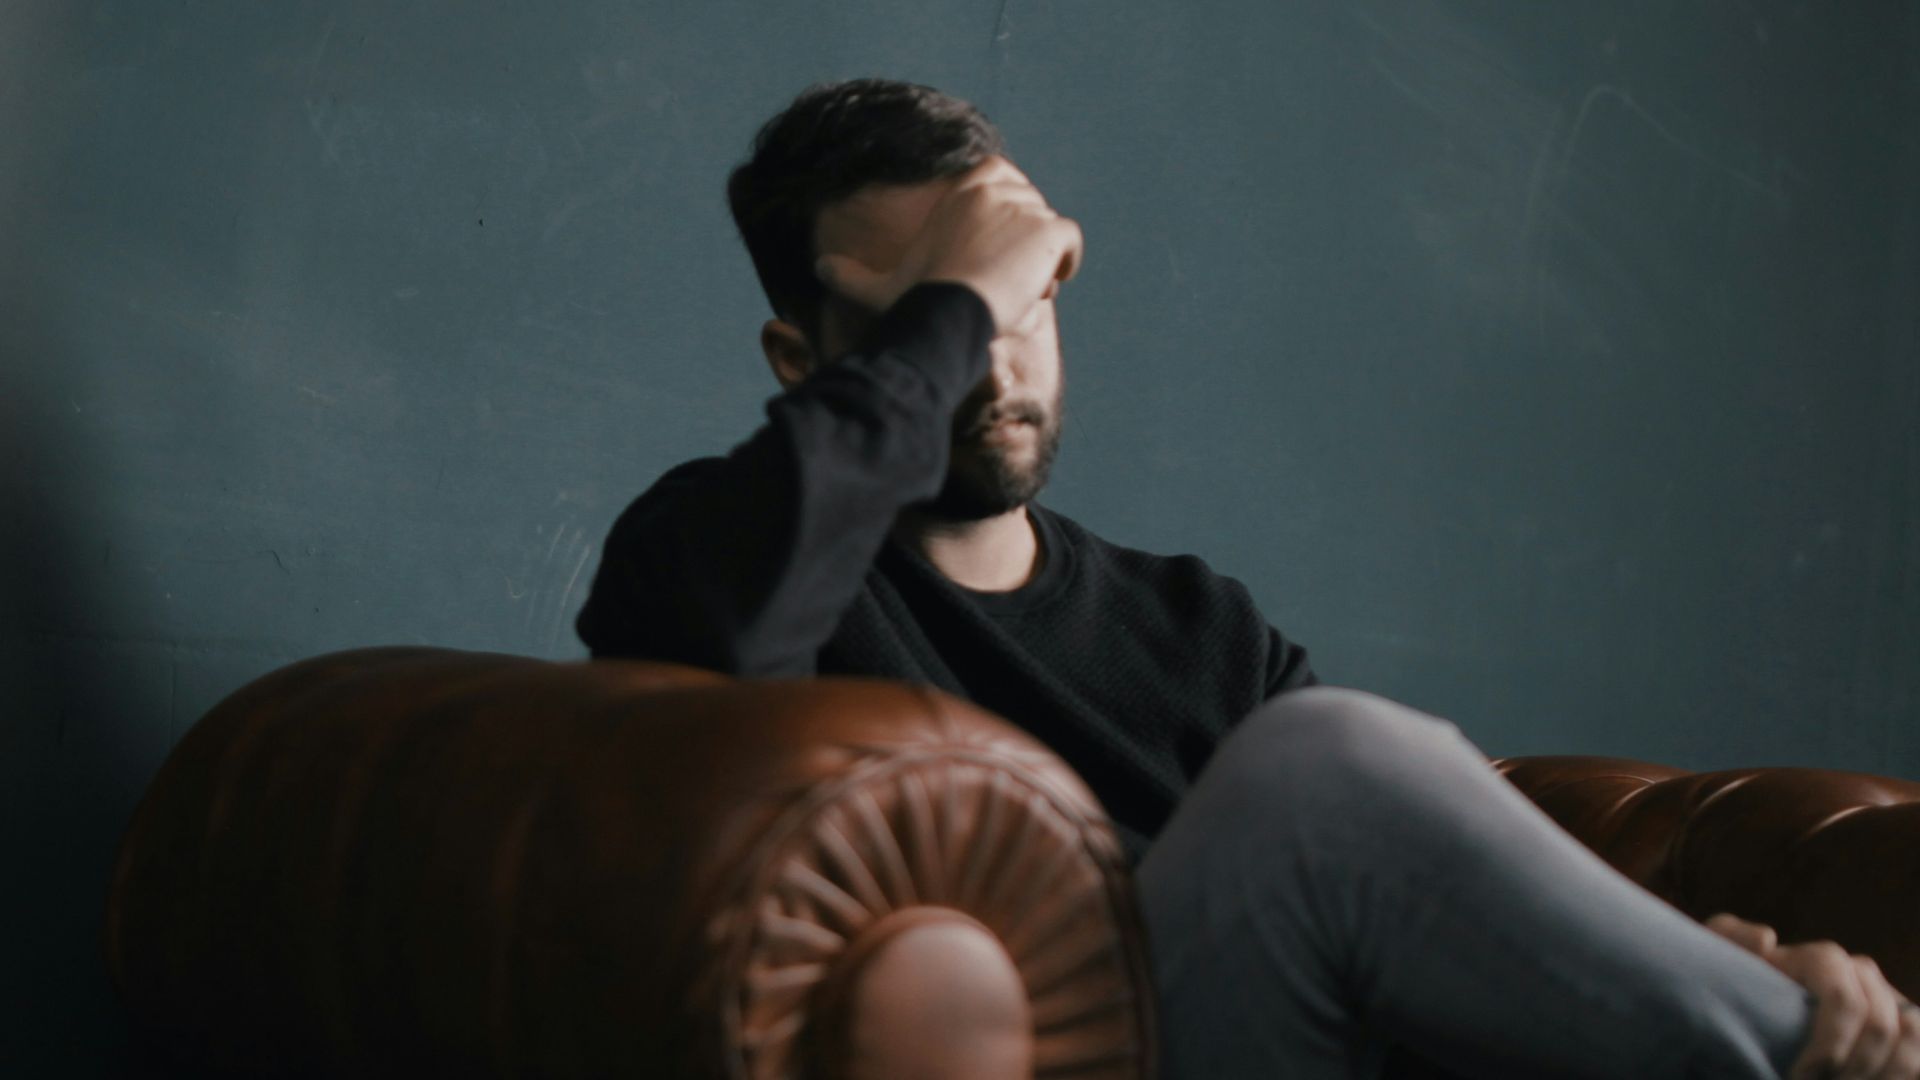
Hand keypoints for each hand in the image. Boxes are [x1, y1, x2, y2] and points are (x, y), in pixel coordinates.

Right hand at [813, 155, 1083, 336]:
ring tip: (1018, 292)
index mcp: (963, 189)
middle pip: (1029, 210)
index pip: (1003, 183)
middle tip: (1003, 281)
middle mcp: (995, 187)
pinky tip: (1045, 285)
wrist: (948, 311)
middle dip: (1022, 243)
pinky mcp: (1049, 230)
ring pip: (1048, 231)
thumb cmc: (914, 300)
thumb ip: (849, 276)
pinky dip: (1065, 262)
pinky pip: (1070, 242)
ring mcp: (1025, 206)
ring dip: (1040, 261)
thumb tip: (817, 269)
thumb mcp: (878, 287)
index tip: (992, 253)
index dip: (1003, 218)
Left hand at [1706, 913, 1919, 1078]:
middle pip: (1881, 1027)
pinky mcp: (1900, 1033)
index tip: (1801, 1075)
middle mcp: (1863, 977)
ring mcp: (1887, 1004)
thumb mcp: (1722, 959)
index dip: (1831, 1042)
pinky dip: (1903, 1075)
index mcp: (1824, 961)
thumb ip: (1731, 939)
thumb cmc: (1734, 984)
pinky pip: (1919, 1055)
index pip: (1845, 999)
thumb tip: (1768, 939)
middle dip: (1854, 1069)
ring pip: (1910, 1039)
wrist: (1750, 1006)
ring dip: (1883, 1075)